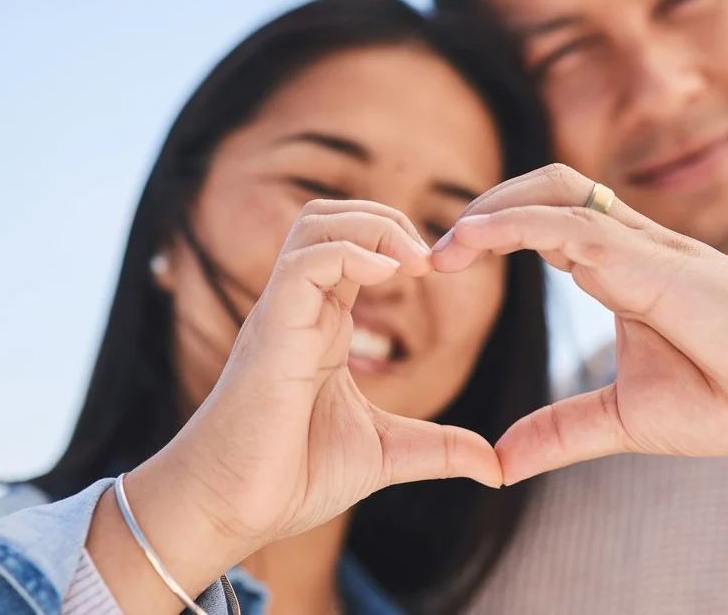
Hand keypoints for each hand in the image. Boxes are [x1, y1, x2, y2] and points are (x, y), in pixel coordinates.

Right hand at [134, 199, 501, 552]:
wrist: (231, 511)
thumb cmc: (291, 478)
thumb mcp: (386, 455)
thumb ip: (439, 450)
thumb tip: (496, 466)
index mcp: (324, 326)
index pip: (356, 249)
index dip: (401, 244)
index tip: (442, 272)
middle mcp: (301, 309)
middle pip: (332, 218)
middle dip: (387, 219)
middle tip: (431, 259)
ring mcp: (283, 315)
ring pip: (316, 225)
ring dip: (372, 226)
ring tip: (414, 261)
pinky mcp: (271, 333)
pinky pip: (304, 263)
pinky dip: (350, 253)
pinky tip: (389, 274)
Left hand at [432, 164, 727, 483]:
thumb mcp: (625, 420)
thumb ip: (561, 432)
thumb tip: (499, 463)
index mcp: (624, 272)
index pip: (548, 225)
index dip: (492, 233)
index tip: (439, 266)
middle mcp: (633, 248)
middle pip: (549, 188)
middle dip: (487, 205)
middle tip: (431, 253)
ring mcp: (648, 249)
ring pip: (558, 193)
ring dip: (492, 209)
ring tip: (441, 249)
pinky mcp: (659, 265)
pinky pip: (578, 225)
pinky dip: (518, 224)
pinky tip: (474, 242)